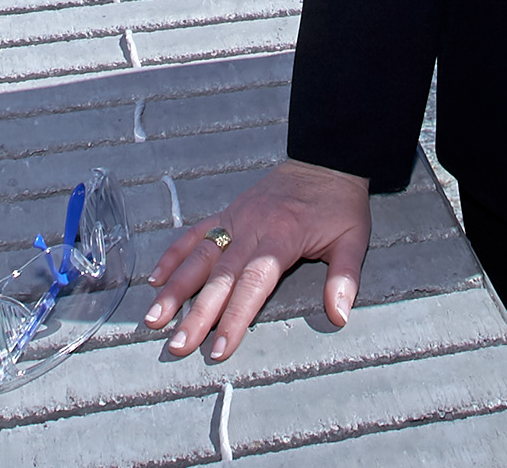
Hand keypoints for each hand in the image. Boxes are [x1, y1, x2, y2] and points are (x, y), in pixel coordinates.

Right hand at [143, 157, 369, 362]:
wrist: (325, 158)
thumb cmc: (339, 203)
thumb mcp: (353, 239)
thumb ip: (344, 279)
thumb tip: (339, 316)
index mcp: (282, 238)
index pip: (252, 285)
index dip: (234, 318)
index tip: (220, 347)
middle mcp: (252, 229)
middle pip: (219, 278)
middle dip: (195, 314)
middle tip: (177, 345)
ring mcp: (235, 219)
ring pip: (198, 256)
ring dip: (174, 288)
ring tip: (153, 317)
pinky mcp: (227, 211)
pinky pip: (196, 233)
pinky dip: (174, 255)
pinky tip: (156, 278)